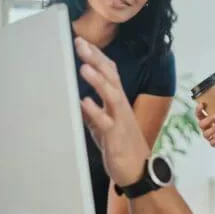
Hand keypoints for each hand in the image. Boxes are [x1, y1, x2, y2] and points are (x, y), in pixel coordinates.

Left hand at [75, 37, 149, 186]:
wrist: (138, 170)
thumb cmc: (120, 146)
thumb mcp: (102, 126)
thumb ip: (92, 112)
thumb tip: (76, 100)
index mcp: (117, 101)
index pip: (109, 72)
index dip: (97, 57)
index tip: (82, 43)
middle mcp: (120, 106)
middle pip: (110, 77)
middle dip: (95, 59)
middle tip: (80, 44)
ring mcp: (120, 119)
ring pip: (111, 94)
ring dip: (97, 80)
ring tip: (83, 67)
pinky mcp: (116, 135)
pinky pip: (105, 121)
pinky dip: (94, 110)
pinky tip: (84, 102)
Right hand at [196, 103, 214, 153]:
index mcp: (207, 119)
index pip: (198, 114)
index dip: (198, 110)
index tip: (202, 104)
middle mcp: (205, 128)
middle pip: (201, 124)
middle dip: (209, 119)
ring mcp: (209, 136)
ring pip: (206, 133)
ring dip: (214, 128)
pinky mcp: (213, 143)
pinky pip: (212, 142)